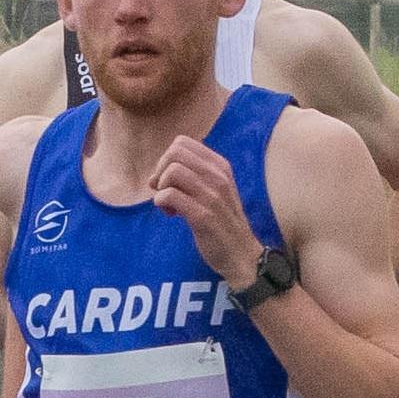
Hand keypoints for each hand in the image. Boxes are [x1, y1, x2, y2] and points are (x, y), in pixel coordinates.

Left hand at [153, 136, 265, 283]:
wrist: (242, 255)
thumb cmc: (223, 223)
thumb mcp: (215, 190)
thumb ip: (193, 176)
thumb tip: (157, 174)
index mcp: (220, 166)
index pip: (182, 142)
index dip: (167, 159)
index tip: (168, 180)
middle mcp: (218, 176)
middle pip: (174, 153)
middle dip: (161, 170)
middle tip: (163, 190)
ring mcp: (212, 196)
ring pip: (172, 171)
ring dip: (162, 188)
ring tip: (167, 204)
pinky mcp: (203, 215)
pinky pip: (170, 195)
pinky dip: (161, 203)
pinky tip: (170, 214)